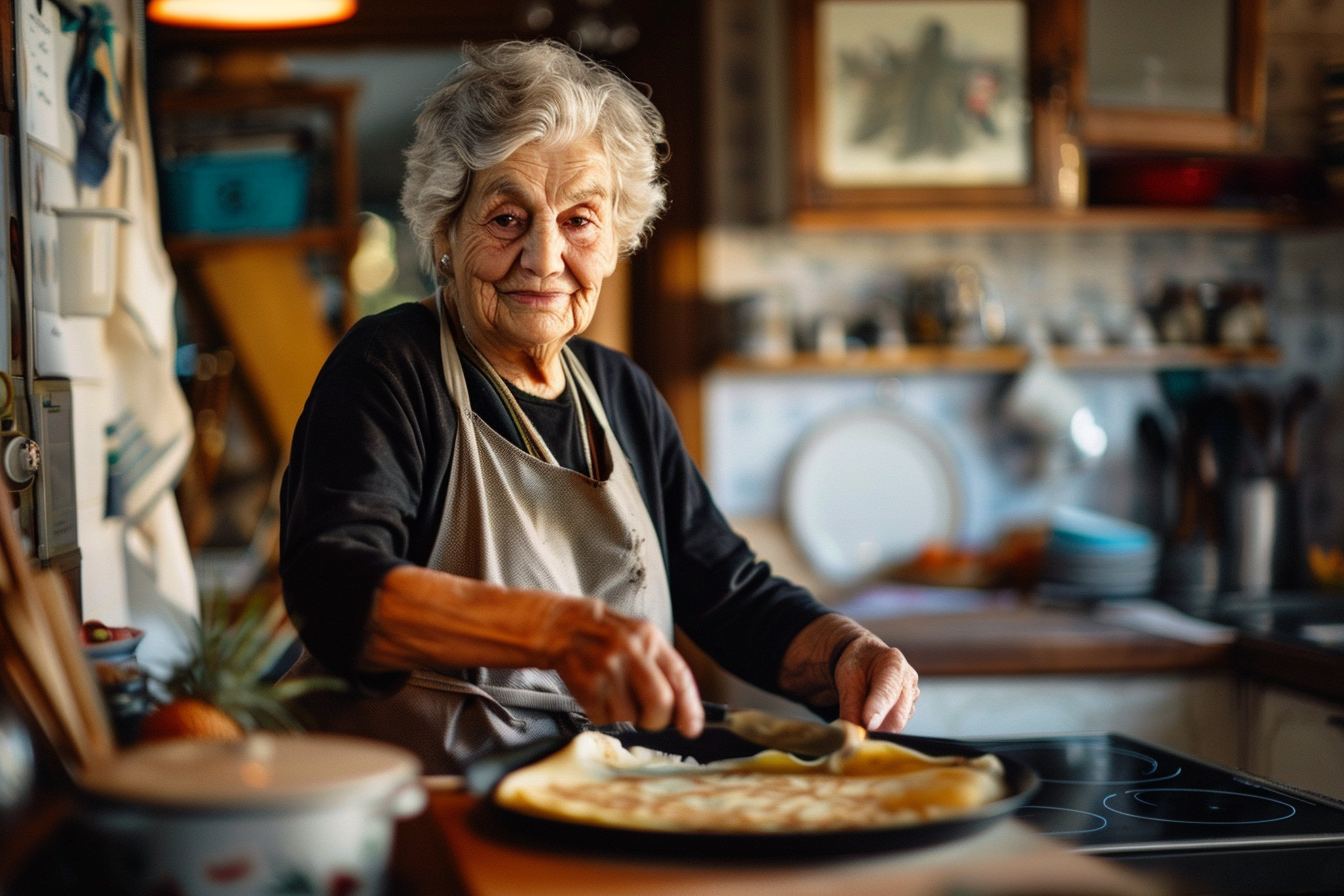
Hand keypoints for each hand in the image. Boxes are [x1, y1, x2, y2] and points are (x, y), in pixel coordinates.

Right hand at [540, 598, 703, 737]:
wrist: (563, 626)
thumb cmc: (607, 636)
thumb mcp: (640, 637)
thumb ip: (661, 666)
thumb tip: (680, 709)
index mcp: (650, 639)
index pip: (679, 677)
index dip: (690, 708)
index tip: (692, 728)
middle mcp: (630, 652)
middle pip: (659, 702)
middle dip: (658, 720)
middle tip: (650, 719)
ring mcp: (607, 669)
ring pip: (630, 718)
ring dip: (627, 720)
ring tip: (618, 702)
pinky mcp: (587, 686)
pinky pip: (605, 720)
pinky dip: (605, 718)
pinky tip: (600, 699)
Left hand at [833, 635, 918, 731]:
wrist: (868, 660)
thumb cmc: (858, 666)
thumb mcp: (847, 678)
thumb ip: (851, 705)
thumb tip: (854, 734)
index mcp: (894, 664)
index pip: (887, 691)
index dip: (878, 710)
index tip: (868, 724)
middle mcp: (909, 680)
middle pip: (898, 715)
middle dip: (877, 728)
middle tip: (856, 734)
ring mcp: (913, 697)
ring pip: (896, 724)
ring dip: (878, 728)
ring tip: (862, 712)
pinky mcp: (910, 710)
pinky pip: (895, 726)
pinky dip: (881, 727)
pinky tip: (873, 713)